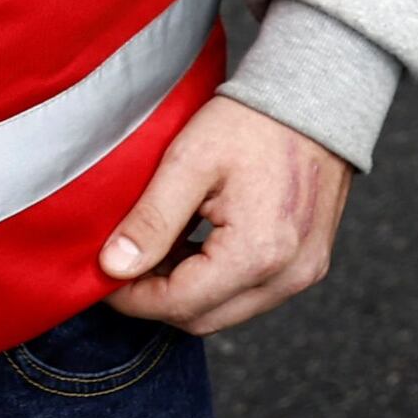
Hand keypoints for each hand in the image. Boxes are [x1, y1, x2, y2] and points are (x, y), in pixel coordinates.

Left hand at [96, 94, 351, 334]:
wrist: (315, 98)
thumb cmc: (253, 122)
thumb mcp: (189, 161)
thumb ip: (151, 220)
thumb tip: (113, 268)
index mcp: (257, 253)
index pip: (177, 304)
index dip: (131, 296)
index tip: (102, 274)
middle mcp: (287, 276)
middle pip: (201, 318)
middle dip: (155, 298)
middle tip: (125, 262)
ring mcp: (303, 274)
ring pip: (225, 312)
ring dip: (186, 291)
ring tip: (159, 248)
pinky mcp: (308, 265)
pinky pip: (250, 295)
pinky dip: (215, 282)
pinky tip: (194, 245)